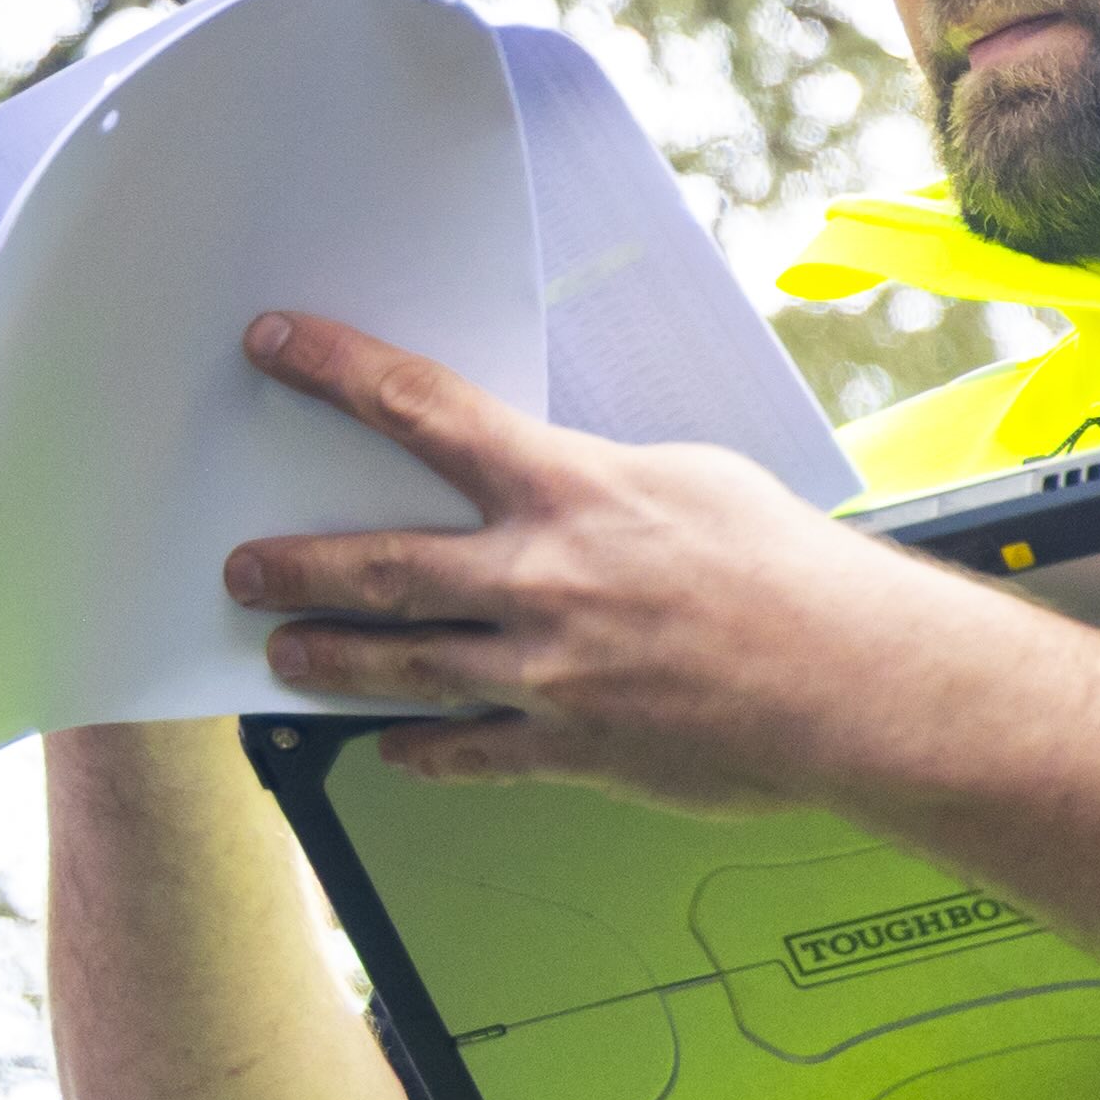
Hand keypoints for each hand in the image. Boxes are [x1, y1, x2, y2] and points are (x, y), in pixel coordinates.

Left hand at [222, 310, 978, 812]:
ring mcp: (548, 673)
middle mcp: (540, 580)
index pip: (424, 412)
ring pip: (403, 666)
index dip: (337, 371)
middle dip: (296, 563)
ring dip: (329, 660)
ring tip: (286, 657)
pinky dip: (427, 752)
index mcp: (572, 492)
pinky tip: (396, 751)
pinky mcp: (574, 748)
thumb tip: (567, 488)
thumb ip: (608, 485)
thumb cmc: (800, 578)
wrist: (856, 685)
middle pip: (380, 564)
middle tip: (243, 564)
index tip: (277, 347)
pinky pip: (473, 753)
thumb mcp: (700, 483)